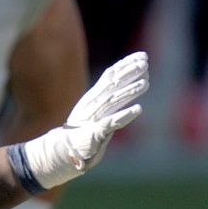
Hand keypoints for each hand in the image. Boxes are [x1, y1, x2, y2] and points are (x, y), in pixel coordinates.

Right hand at [21, 51, 148, 188]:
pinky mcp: (94, 134)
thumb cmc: (82, 131)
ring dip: (129, 92)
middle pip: (112, 85)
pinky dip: (124, 115)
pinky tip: (138, 109)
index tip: (142, 56)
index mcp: (92, 98)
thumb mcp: (93, 109)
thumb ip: (108, 96)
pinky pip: (111, 123)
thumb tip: (128, 80)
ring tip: (145, 83)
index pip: (110, 76)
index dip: (125, 65)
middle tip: (145, 63)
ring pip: (112, 101)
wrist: (62, 152)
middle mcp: (92, 105)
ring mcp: (92, 119)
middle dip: (128, 73)